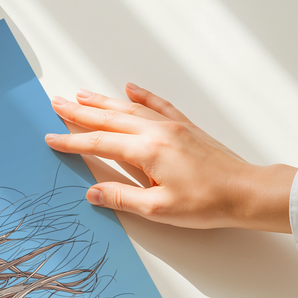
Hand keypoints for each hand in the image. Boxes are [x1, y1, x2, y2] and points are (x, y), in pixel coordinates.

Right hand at [45, 84, 295, 231]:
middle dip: (80, 111)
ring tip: (80, 94)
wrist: (246, 192)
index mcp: (147, 151)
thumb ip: (122, 198)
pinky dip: (142, 95)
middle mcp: (157, 131)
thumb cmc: (207, 203)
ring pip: (129, 108)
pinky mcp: (186, 127)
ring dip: (103, 101)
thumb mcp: (159, 209)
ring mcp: (172, 126)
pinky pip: (158, 105)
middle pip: (110, 118)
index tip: (51, 138)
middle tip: (56, 103)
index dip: (72, 141)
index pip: (100, 143)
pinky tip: (130, 88)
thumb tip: (92, 192)